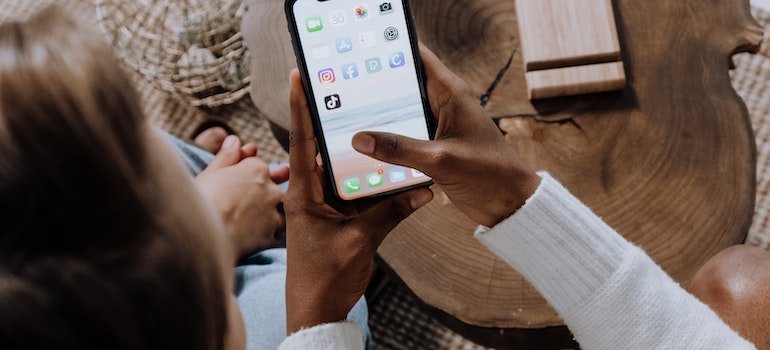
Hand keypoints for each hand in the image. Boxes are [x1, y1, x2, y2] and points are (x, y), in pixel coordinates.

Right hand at [195, 135, 289, 260]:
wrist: (201, 233)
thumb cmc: (200, 200)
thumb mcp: (210, 174)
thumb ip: (226, 157)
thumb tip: (234, 140)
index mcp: (256, 169)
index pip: (258, 167)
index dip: (246, 175)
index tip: (236, 183)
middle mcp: (271, 189)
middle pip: (273, 189)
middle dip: (263, 194)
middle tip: (245, 203)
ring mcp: (273, 213)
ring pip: (279, 212)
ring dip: (269, 216)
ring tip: (249, 222)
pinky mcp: (271, 235)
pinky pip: (274, 234)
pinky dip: (266, 235)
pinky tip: (252, 238)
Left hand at [284, 70, 433, 333]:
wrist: (317, 313)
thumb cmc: (325, 279)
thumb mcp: (361, 242)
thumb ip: (390, 213)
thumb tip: (423, 190)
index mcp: (305, 195)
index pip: (301, 143)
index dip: (300, 108)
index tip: (299, 77)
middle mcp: (311, 195)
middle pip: (325, 150)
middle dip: (338, 124)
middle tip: (353, 93)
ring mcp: (324, 207)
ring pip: (345, 172)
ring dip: (362, 156)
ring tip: (381, 127)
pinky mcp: (338, 220)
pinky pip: (357, 193)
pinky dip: (373, 184)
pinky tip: (394, 173)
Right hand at [352, 45, 540, 227]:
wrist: (510, 204)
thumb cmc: (490, 175)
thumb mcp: (441, 160)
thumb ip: (400, 149)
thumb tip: (360, 139)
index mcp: (450, 93)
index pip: (416, 57)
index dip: (390, 48)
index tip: (360, 52)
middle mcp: (442, 104)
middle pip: (402, 85)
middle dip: (374, 85)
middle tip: (341, 89)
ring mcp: (436, 126)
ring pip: (400, 112)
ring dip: (378, 116)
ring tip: (344, 116)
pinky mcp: (433, 146)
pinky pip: (404, 136)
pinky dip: (387, 139)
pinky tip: (365, 146)